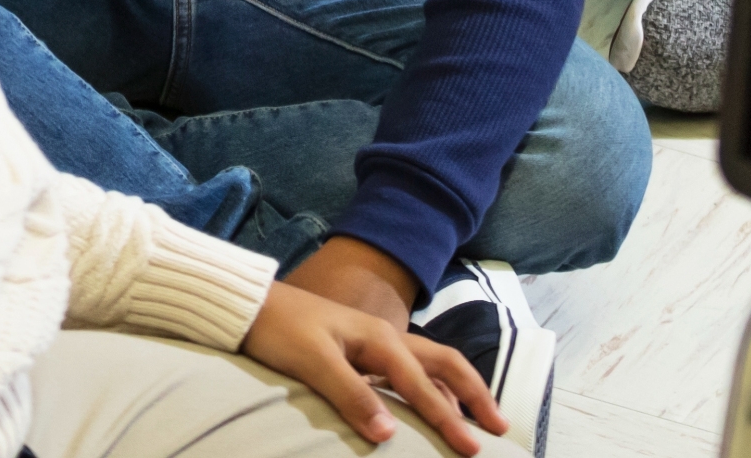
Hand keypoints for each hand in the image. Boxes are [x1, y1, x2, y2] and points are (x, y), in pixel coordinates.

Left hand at [249, 260, 499, 452]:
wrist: (250, 306)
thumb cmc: (280, 331)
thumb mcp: (313, 362)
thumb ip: (351, 396)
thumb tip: (389, 434)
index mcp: (379, 339)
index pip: (423, 386)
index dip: (450, 419)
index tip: (474, 449)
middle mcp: (386, 338)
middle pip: (444, 364)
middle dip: (475, 395)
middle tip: (501, 427)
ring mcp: (375, 344)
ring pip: (430, 366)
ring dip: (457, 390)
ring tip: (478, 419)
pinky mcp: (362, 352)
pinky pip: (409, 372)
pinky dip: (430, 388)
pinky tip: (431, 406)